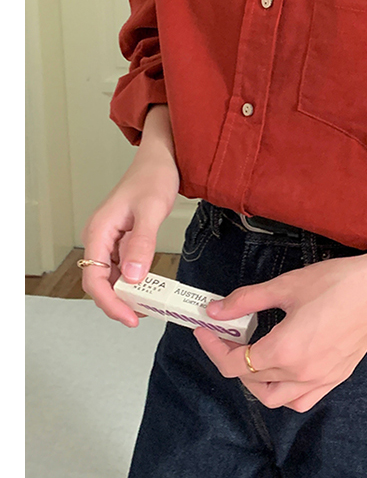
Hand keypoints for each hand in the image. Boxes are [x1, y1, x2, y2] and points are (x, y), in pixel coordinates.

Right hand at [79, 145, 179, 326]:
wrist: (160, 159)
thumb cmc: (153, 177)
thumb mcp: (151, 210)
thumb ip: (142, 244)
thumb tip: (133, 277)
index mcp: (99, 231)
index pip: (94, 278)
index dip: (109, 302)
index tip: (129, 317)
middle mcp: (99, 237)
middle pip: (98, 282)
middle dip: (116, 302)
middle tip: (140, 317)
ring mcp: (109, 239)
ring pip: (110, 277)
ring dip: (124, 294)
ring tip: (146, 306)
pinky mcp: (121, 239)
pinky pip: (121, 267)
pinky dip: (132, 280)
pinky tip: (147, 287)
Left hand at [193, 246, 366, 411]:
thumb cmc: (335, 282)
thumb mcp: (285, 286)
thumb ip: (246, 301)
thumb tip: (215, 310)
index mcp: (285, 350)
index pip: (236, 365)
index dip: (213, 348)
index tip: (206, 329)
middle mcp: (301, 373)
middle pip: (253, 382)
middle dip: (234, 361)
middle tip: (230, 336)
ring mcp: (321, 380)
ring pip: (276, 399)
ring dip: (258, 382)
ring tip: (255, 355)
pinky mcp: (336, 378)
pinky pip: (302, 399)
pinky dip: (286, 392)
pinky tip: (284, 368)